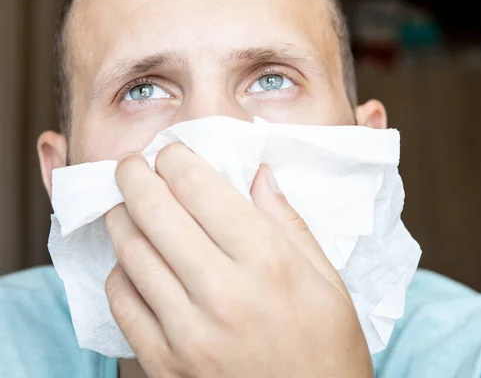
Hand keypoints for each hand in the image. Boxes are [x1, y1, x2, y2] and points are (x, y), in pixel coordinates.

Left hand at [104, 143, 372, 377]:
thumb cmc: (329, 348)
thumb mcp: (328, 280)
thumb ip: (289, 223)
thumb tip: (258, 174)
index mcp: (269, 263)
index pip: (200, 189)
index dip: (176, 159)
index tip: (171, 153)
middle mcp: (223, 293)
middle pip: (154, 212)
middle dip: (134, 175)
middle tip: (132, 165)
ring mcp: (187, 332)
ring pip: (130, 252)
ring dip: (123, 219)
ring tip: (131, 209)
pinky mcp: (165, 363)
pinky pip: (123, 301)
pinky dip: (122, 272)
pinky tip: (138, 264)